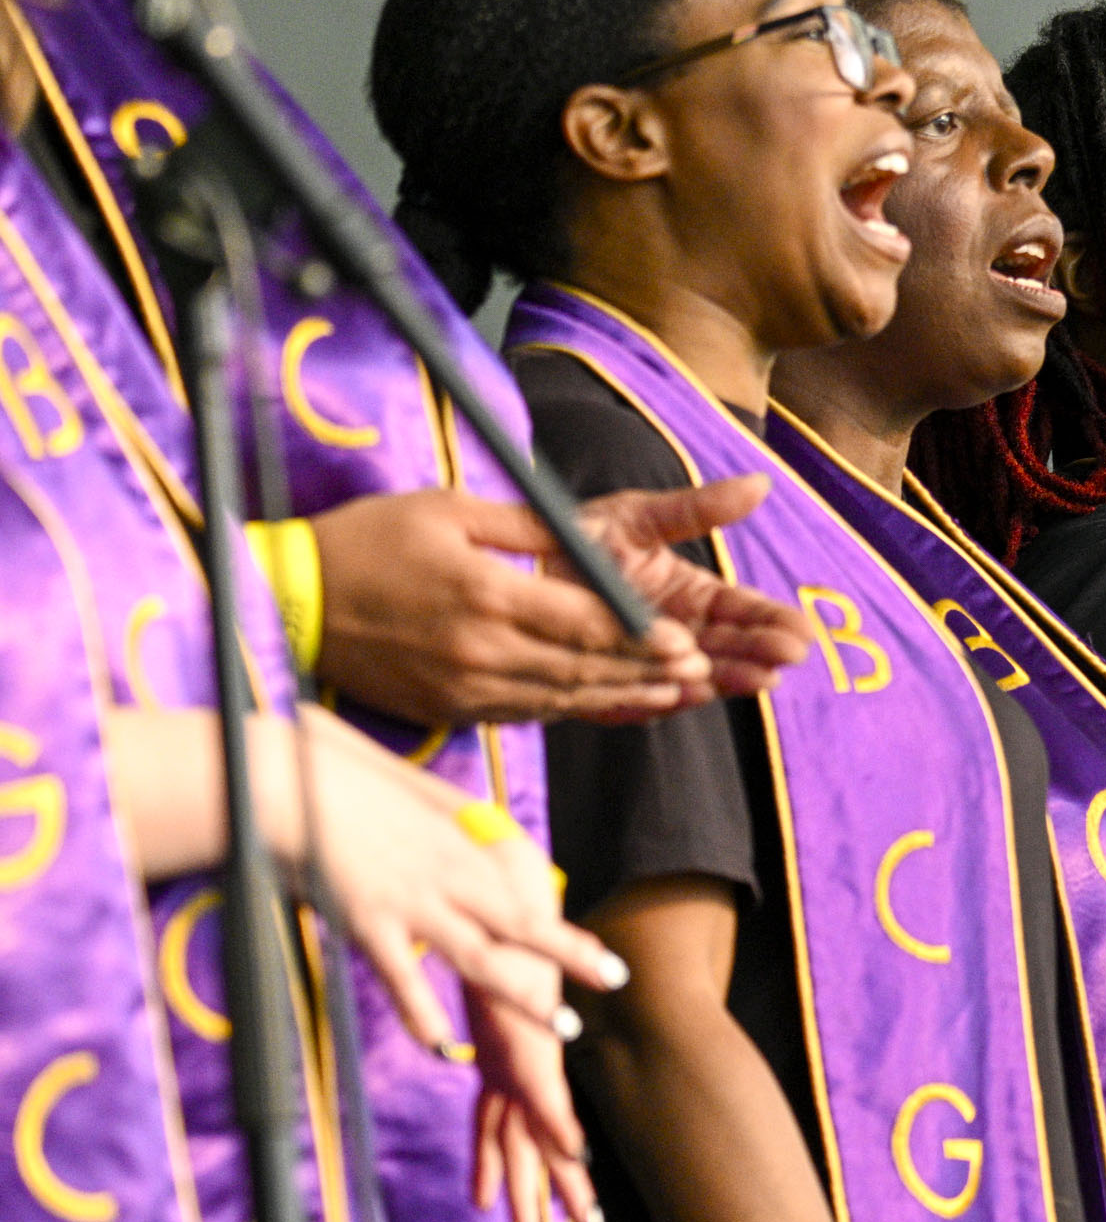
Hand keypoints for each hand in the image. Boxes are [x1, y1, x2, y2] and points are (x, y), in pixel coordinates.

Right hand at [276, 707, 624, 1220]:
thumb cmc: (339, 775)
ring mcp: (413, 901)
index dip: (561, 925)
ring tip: (563, 1026)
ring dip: (525, 996)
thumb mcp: (408, 786)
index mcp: (459, 841)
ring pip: (483, 958)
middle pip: (524, 924)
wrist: (285, 779)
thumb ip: (442, 811)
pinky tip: (442, 1045)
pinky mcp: (368, 921)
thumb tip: (466, 818)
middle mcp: (449, 874)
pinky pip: (404, 977)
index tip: (597, 949)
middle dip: (572, 954)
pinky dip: (423, 1013)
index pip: (526, 891)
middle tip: (614, 979)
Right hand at [310, 488, 707, 725]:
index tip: (687, 642)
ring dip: (621, 698)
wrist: (289, 602)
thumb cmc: (369, 541)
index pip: (585, 622)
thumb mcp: (448, 509)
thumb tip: (590, 532)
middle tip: (701, 673)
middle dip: (647, 672)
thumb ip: (527, 524)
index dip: (642, 636)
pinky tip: (607, 704)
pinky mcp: (449, 708)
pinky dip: (571, 709)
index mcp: (485, 594)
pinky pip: (525, 712)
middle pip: (584, 668)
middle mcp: (480, 650)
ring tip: (674, 696)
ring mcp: (464, 687)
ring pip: (561, 698)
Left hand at [562, 478, 815, 706]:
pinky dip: (662, 697)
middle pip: (726, 648)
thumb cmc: (579, 533)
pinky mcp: (603, 687)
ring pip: (692, 677)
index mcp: (690, 596)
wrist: (511, 562)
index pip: (740, 612)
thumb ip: (698, 509)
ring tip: (755, 678)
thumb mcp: (640, 514)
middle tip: (783, 658)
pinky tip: (687, 691)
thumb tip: (760, 483)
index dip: (770, 622)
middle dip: (758, 653)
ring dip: (726, 679)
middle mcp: (672, 634)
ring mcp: (641, 662)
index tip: (799, 633)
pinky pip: (636, 698)